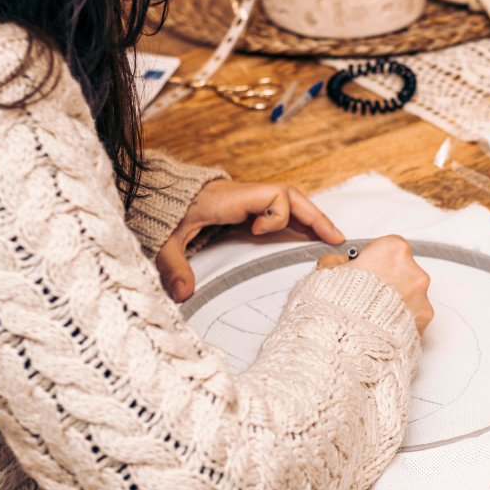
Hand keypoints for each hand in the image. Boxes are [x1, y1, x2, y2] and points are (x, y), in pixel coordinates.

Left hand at [158, 180, 344, 302]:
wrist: (152, 194)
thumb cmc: (161, 213)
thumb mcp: (165, 239)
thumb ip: (173, 265)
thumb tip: (184, 294)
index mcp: (231, 199)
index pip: (274, 195)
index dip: (275, 215)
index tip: (257, 233)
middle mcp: (245, 196)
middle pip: (292, 196)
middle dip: (316, 217)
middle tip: (337, 238)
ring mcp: (247, 201)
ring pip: (290, 202)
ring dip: (311, 219)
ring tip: (332, 239)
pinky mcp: (246, 208)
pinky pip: (281, 210)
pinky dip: (298, 221)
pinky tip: (309, 238)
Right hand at [316, 236, 433, 335]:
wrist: (347, 344)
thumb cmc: (338, 308)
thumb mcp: (326, 274)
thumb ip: (337, 263)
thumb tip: (339, 263)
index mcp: (393, 252)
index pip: (389, 247)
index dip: (375, 259)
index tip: (366, 269)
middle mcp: (413, 272)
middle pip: (403, 270)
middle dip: (388, 281)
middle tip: (366, 295)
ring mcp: (422, 298)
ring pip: (411, 295)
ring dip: (396, 302)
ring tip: (371, 316)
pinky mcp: (424, 322)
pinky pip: (414, 317)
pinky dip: (402, 321)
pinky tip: (382, 328)